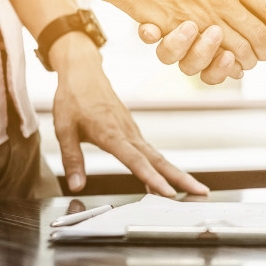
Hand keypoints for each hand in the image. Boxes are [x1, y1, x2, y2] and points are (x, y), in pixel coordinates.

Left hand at [50, 32, 208, 196]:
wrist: (84, 72)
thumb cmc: (73, 97)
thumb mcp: (63, 129)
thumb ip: (72, 159)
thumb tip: (76, 185)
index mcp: (111, 133)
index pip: (136, 161)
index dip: (152, 179)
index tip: (168, 193)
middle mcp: (128, 133)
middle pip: (159, 160)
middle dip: (181, 178)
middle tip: (201, 192)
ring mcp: (133, 131)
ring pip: (158, 157)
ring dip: (176, 174)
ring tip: (192, 190)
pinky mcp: (132, 130)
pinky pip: (149, 152)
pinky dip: (160, 167)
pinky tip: (162, 179)